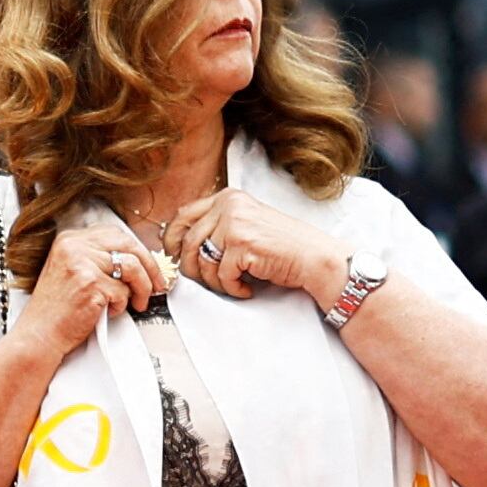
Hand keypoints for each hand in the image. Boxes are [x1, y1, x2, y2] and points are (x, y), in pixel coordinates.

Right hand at [19, 213, 165, 362]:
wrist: (39, 335)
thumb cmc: (57, 310)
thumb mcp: (71, 272)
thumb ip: (96, 259)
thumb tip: (136, 259)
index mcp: (69, 239)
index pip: (115, 233)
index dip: (137, 250)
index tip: (148, 266)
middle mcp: (74, 246)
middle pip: (128, 244)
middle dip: (150, 266)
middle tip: (158, 284)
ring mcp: (82, 263)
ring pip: (132, 267)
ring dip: (142, 288)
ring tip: (137, 302)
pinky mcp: (90, 284)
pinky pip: (123, 291)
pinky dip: (122, 305)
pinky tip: (109, 312)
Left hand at [154, 190, 346, 308]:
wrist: (314, 257)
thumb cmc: (281, 247)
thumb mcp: (245, 225)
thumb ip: (217, 226)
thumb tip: (178, 243)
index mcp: (228, 198)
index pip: (183, 216)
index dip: (172, 240)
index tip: (174, 257)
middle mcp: (229, 205)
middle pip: (187, 242)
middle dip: (192, 269)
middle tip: (208, 281)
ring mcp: (235, 223)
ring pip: (201, 262)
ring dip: (215, 282)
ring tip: (234, 284)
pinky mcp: (242, 244)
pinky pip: (221, 276)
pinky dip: (232, 289)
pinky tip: (246, 288)